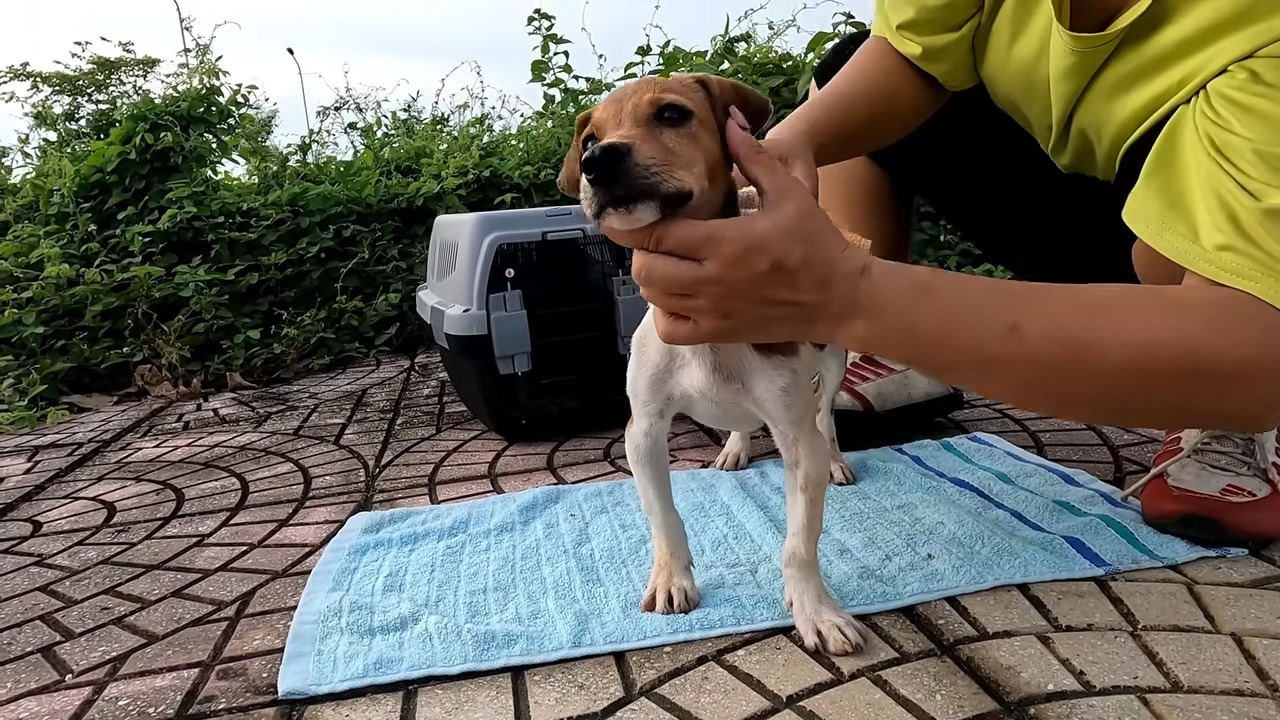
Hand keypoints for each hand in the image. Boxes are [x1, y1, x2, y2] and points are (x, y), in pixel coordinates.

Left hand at [602, 111, 871, 345]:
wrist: (842, 298)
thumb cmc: (816, 243)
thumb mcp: (789, 192)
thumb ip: (753, 157)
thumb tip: (730, 119)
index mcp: (725, 243)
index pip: (656, 235)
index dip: (629, 224)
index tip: (620, 213)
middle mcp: (712, 281)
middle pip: (645, 269)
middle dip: (640, 249)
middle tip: (653, 235)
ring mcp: (714, 312)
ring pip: (653, 298)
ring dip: (650, 277)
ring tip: (666, 259)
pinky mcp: (720, 333)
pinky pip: (671, 330)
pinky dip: (663, 312)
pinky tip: (675, 295)